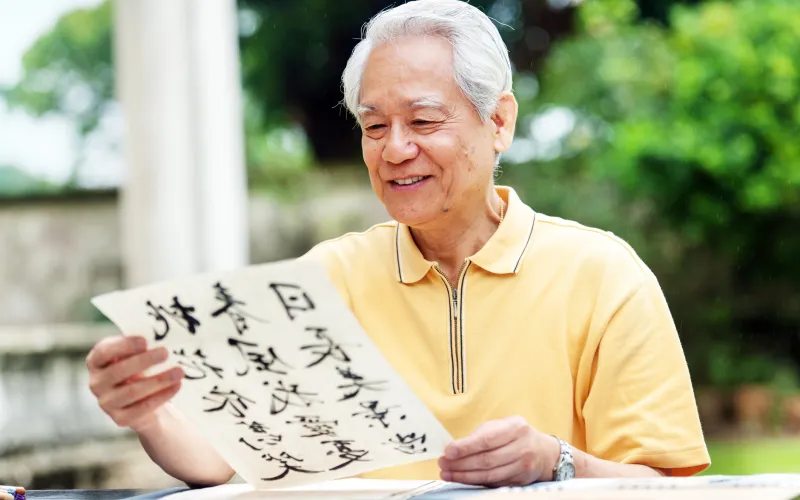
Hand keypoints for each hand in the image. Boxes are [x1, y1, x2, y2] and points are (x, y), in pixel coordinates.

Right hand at [86, 335, 182, 432]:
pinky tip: (176, 386)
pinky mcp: (120, 418)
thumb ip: (140, 346)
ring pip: (132, 391)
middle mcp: (96, 383)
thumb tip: (160, 337)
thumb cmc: (139, 367)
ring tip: (178, 371)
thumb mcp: (136, 354)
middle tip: (165, 353)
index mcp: (96, 362)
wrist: (145, 398)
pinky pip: (142, 408)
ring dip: (158, 380)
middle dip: (143, 361)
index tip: (145, 341)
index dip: (123, 346)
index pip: (103, 352)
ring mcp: (106, 402)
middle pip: (118, 371)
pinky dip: (162, 396)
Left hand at [437, 416, 559, 486]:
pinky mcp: (520, 481)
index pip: (487, 439)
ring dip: (465, 476)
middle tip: (443, 464)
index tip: (449, 451)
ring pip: (489, 475)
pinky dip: (476, 482)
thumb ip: (481, 434)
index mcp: (516, 428)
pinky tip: (463, 478)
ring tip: (448, 474)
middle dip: (461, 464)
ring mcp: (523, 466)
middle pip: (486, 460)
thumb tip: (455, 447)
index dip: (466, 447)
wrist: (543, 451)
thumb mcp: (502, 425)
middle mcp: (522, 447)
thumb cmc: (516, 435)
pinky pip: (494, 483)